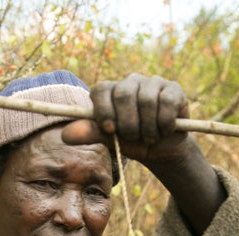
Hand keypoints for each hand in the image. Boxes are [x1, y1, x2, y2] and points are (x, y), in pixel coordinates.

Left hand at [62, 73, 190, 165]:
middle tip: (133, 138)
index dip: (103, 110)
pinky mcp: (173, 89)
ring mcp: (153, 83)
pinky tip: (165, 130)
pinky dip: (164, 122)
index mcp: (111, 91)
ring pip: (146, 100)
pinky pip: (166, 102)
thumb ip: (90, 134)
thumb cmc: (132, 141)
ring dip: (147, 127)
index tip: (109, 129)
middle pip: (123, 94)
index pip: (101, 89)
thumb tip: (65, 135)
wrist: (161, 149)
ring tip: (149, 137)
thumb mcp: (110, 139)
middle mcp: (130, 82)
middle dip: (127, 123)